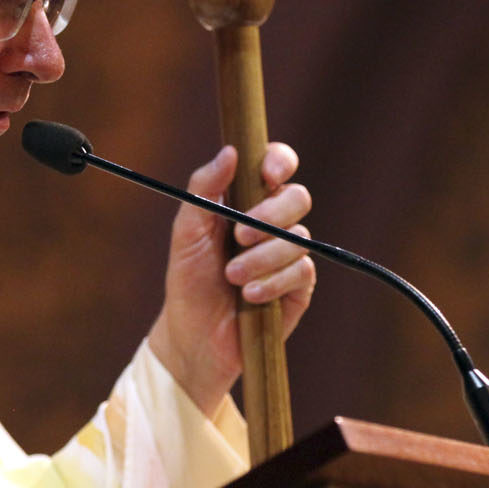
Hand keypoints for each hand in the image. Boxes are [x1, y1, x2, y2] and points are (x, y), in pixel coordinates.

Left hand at [147, 142, 316, 415]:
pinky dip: (273, 282)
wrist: (193, 335)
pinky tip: (250, 296)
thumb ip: (204, 189)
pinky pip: (301, 272)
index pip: (276, 166)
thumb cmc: (188, 279)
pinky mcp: (299, 288)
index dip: (279, 162)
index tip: (267, 175)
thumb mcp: (187, 231)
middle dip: (270, 216)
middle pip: (298, 198)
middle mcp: (273, 224)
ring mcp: (289, 255)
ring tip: (232, 277)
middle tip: (239, 236)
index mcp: (248, 201)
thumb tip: (230, 151)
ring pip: (298, 238)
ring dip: (262, 258)